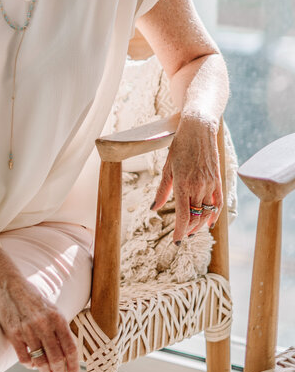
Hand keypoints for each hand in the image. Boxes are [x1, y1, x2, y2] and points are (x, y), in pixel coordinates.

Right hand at [0, 242, 78, 371]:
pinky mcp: (13, 334)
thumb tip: (68, 351)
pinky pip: (24, 358)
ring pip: (40, 361)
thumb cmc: (31, 297)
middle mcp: (44, 324)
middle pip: (56, 358)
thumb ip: (60, 328)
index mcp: (57, 318)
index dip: (73, 365)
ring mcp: (28, 330)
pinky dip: (30, 365)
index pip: (70, 348)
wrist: (7, 285)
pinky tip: (32, 364)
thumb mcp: (51, 309)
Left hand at [152, 113, 221, 242]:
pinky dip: (215, 215)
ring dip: (199, 224)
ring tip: (192, 230)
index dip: (179, 232)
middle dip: (188, 229)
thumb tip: (153, 208)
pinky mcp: (218, 180)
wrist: (199, 130)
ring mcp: (210, 184)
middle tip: (181, 235)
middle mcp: (198, 187)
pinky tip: (210, 223)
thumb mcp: (167, 168)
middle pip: (194, 217)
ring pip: (206, 213)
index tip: (176, 242)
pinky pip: (218, 203)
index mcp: (182, 184)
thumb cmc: (179, 147)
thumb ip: (161, 191)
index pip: (183, 216)